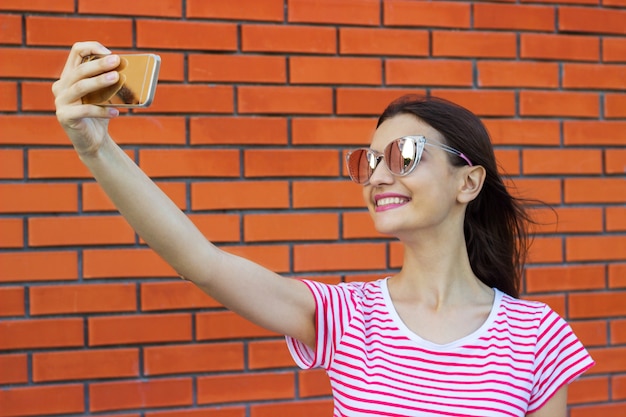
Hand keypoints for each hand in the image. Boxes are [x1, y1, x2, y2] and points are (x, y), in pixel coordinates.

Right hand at [52, 41, 121, 156]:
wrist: (93, 141)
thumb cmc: (100, 114)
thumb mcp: (104, 95)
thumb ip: (109, 81)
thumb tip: (131, 70)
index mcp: (70, 76)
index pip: (76, 51)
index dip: (92, 47)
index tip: (110, 53)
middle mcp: (61, 86)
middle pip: (79, 70)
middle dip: (99, 64)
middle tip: (116, 61)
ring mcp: (60, 101)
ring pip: (80, 87)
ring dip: (99, 81)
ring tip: (117, 78)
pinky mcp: (64, 116)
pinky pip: (85, 110)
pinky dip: (102, 111)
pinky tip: (116, 113)